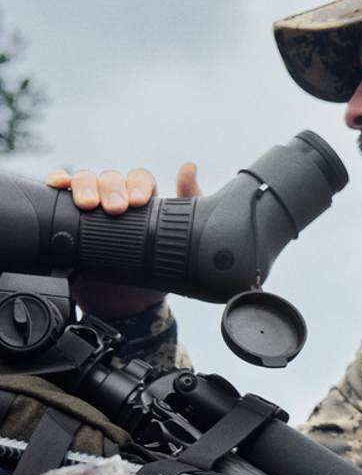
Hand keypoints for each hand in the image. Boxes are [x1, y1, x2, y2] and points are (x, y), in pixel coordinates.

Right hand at [44, 163, 200, 317]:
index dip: (137, 184)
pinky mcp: (69, 220)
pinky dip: (58, 183)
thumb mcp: (179, 243)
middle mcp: (115, 201)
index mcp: (143, 202)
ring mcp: (91, 209)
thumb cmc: (157, 272)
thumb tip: (189, 167)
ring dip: (84, 186)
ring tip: (88, 204)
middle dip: (110, 188)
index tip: (138, 201)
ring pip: (84, 181)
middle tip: (115, 208)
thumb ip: (189, 207)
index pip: (138, 179)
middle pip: (109, 178)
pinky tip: (58, 184)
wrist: (129, 307)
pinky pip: (60, 195)